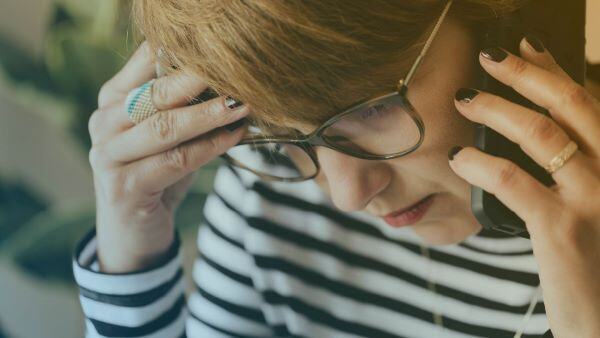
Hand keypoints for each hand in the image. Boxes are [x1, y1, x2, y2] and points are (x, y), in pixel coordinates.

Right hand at [88, 42, 248, 271]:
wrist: (132, 232)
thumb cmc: (156, 174)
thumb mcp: (167, 135)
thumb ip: (184, 108)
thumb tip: (231, 81)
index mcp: (112, 100)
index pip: (144, 63)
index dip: (181, 52)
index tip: (220, 48)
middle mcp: (104, 123)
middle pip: (155, 94)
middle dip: (198, 81)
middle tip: (236, 72)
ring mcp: (108, 156)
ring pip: (164, 128)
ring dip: (208, 115)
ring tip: (241, 105)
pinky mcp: (124, 187)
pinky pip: (174, 161)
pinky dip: (208, 148)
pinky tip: (233, 137)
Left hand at [449, 36, 599, 336]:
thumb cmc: (596, 264)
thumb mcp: (594, 206)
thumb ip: (573, 170)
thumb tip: (535, 136)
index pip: (588, 104)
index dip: (555, 70)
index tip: (527, 47)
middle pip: (570, 105)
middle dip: (526, 74)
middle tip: (490, 57)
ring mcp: (594, 199)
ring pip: (540, 134)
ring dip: (497, 109)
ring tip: (465, 101)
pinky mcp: (562, 229)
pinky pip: (513, 181)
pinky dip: (480, 164)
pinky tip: (458, 158)